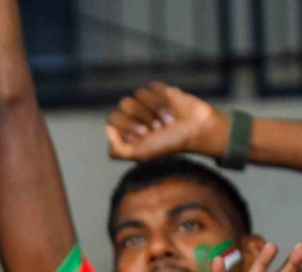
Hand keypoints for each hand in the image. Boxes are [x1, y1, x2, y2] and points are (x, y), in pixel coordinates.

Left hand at [106, 82, 227, 160]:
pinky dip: (163, 98)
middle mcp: (133, 113)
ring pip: (139, 93)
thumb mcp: (139, 154)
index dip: (128, 126)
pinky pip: (153, 87)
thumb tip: (107, 128)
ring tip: (167, 121)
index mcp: (125, 127)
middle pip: (125, 104)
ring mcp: (146, 100)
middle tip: (155, 129)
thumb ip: (117, 150)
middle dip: (141, 117)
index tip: (143, 136)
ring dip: (154, 109)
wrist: (194, 131)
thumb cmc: (167, 144)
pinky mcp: (160, 89)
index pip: (113, 118)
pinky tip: (173, 108)